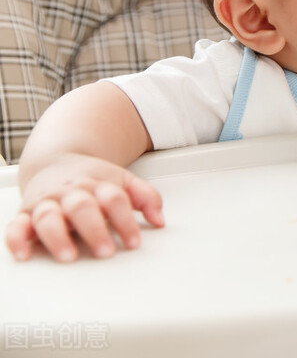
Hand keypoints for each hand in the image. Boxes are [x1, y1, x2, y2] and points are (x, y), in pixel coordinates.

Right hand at [6, 153, 163, 261]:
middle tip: (106, 251)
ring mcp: (46, 202)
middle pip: (82, 207)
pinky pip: (16, 226)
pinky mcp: (24, 215)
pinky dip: (17, 240)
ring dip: (58, 237)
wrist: (55, 161)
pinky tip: (24, 254)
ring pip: (48, 217)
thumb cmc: (91, 178)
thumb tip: (159, 220)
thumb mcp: (122, 181)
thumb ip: (144, 197)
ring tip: (69, 256)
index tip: (134, 242)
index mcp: (96, 184)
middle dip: (94, 229)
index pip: (114, 199)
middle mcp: (70, 192)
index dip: (126, 220)